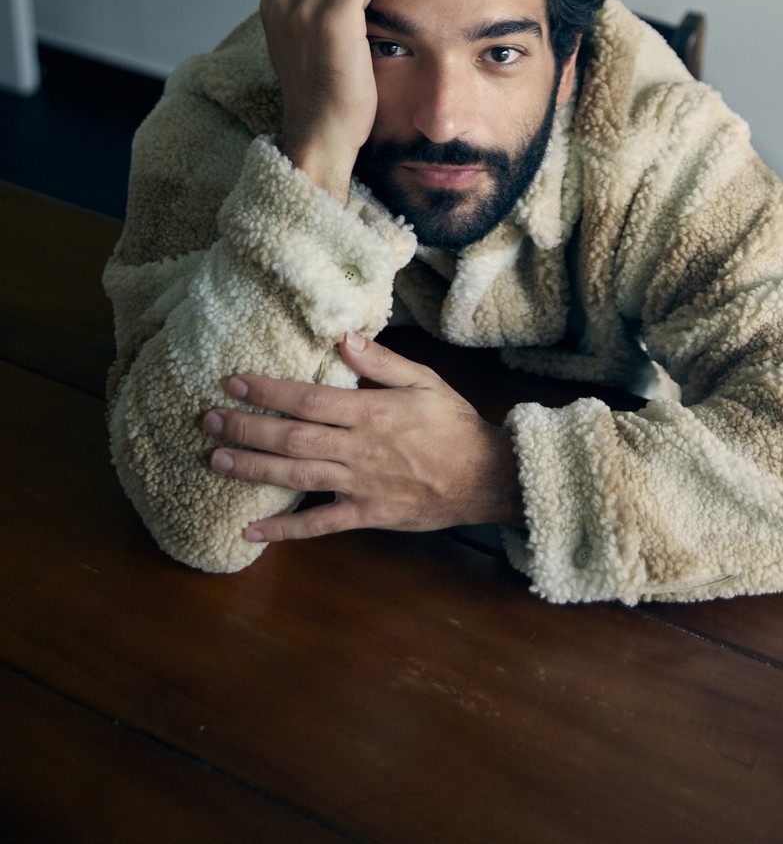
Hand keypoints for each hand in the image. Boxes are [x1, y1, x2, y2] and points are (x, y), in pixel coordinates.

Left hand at [202, 333, 522, 541]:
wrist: (485, 478)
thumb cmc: (455, 425)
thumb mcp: (426, 381)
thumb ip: (383, 362)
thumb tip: (343, 339)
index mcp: (372, 412)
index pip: (308, 399)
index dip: (268, 392)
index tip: (233, 383)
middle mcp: (359, 449)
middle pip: (292, 438)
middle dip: (247, 428)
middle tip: (209, 420)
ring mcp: (360, 485)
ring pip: (297, 477)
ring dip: (253, 469)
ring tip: (216, 460)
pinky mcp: (366, 514)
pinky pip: (320, 524)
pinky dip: (285, 530)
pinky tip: (251, 532)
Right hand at [259, 0, 377, 201]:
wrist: (320, 131)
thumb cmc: (319, 92)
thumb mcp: (294, 41)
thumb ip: (300, 5)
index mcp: (271, 2)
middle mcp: (283, 0)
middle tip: (355, 8)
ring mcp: (306, 8)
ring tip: (361, 14)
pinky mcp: (335, 19)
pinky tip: (369, 17)